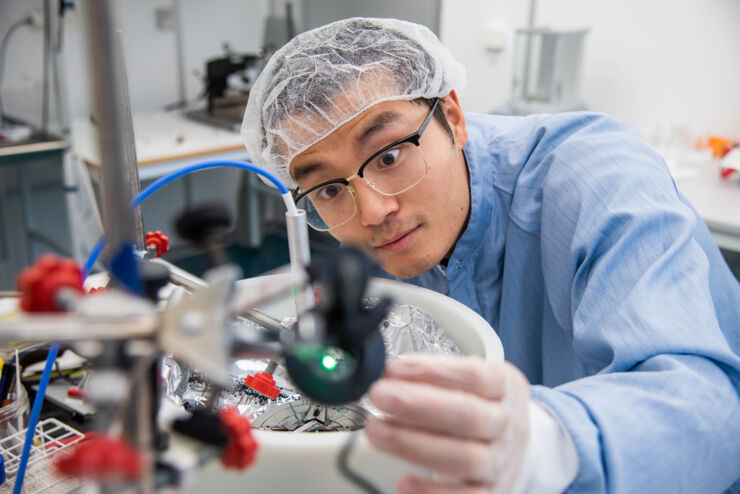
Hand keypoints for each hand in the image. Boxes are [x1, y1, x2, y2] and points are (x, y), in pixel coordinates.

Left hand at [364, 355, 529, 493]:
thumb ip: (435, 375)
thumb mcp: (472, 380)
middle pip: (466, 416)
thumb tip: (392, 375)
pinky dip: (431, 491)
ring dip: (413, 445)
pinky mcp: (491, 493)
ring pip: (462, 458)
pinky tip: (403, 481)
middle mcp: (506, 424)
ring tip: (377, 431)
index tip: (394, 369)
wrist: (517, 448)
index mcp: (505, 386)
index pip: (473, 375)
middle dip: (418, 406)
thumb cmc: (484, 407)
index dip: (432, 371)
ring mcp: (500, 462)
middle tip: (379, 396)